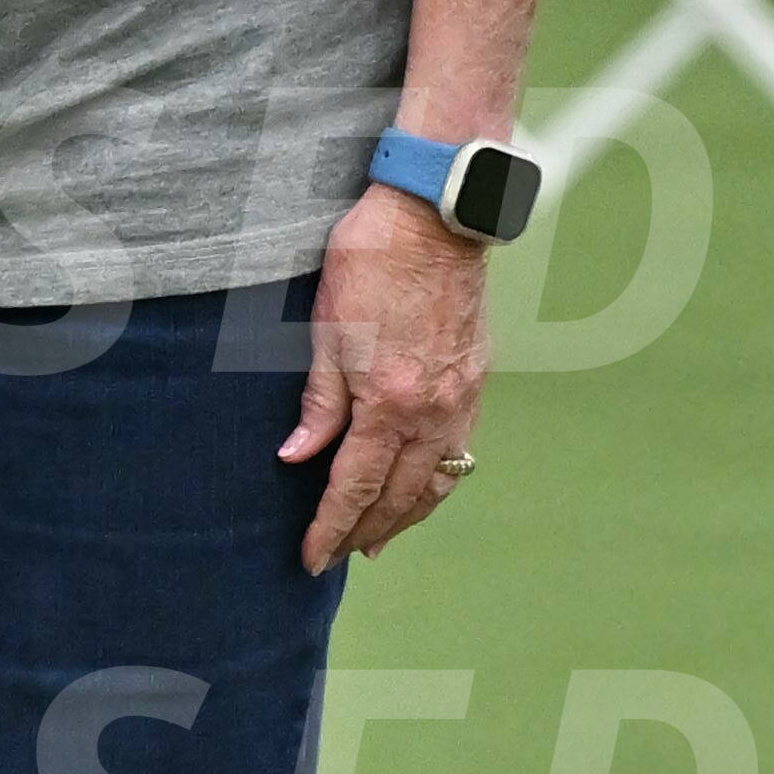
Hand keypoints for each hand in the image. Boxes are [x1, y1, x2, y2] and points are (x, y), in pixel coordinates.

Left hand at [285, 181, 488, 572]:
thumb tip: (298, 457)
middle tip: (340, 555)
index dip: (331, 529)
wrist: (434, 216)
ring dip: (407, 517)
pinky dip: (436, 482)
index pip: (355, 487)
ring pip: (437, 482)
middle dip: (367, 532)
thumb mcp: (327, 330)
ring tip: (380, 538)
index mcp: (389, 403)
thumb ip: (319, 403)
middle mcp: (432, 412)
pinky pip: (458, 452)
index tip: (312, 558)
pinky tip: (421, 487)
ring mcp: (460, 399)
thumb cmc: (371, 260)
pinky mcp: (475, 380)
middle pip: (399, 497)